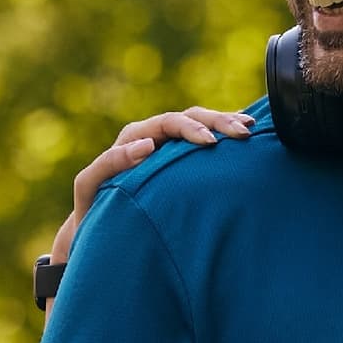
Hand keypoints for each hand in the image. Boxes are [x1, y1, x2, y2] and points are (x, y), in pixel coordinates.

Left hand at [54, 107, 258, 263]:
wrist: (97, 225)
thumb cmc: (92, 207)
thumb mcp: (91, 186)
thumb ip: (109, 164)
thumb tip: (146, 146)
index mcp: (133, 139)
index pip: (168, 123)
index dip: (190, 128)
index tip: (210, 142)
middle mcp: (152, 137)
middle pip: (190, 117)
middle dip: (217, 121)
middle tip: (242, 132)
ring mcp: (167, 149)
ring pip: (202, 125)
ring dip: (226, 124)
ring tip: (251, 128)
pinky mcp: (179, 162)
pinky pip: (204, 142)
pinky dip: (224, 136)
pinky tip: (248, 134)